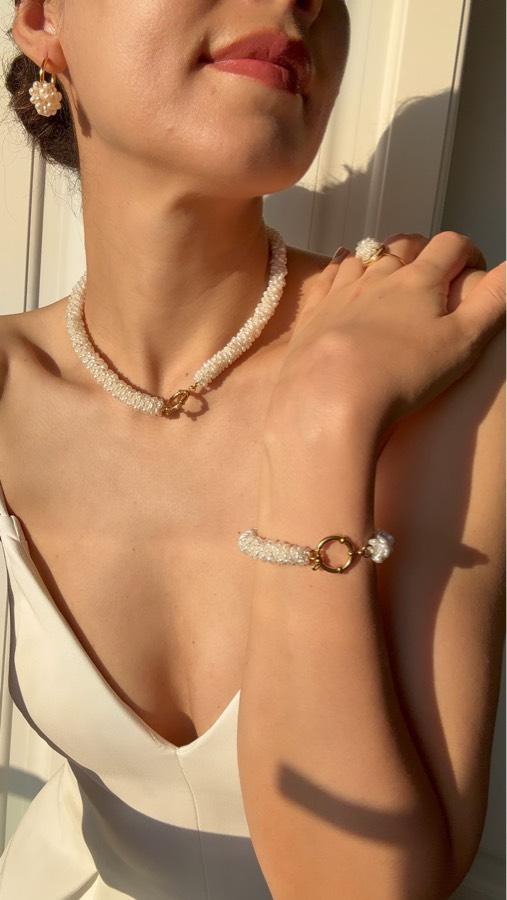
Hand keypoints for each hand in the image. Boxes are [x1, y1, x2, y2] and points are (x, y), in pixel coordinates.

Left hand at [265, 231, 505, 445]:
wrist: (329, 398)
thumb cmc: (402, 374)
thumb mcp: (462, 342)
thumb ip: (492, 303)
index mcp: (418, 281)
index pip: (450, 245)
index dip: (468, 251)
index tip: (474, 270)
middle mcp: (377, 277)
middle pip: (404, 245)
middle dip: (423, 251)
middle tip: (433, 272)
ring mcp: (341, 292)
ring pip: (363, 257)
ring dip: (380, 257)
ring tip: (390, 272)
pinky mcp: (312, 313)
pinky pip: (327, 276)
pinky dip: (339, 267)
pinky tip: (342, 269)